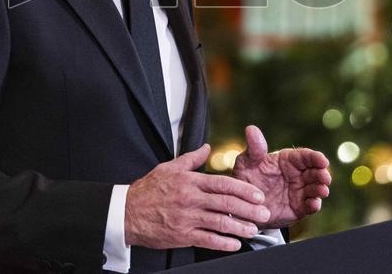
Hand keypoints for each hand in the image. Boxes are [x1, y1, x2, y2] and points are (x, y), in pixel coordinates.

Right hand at [124, 143, 271, 251]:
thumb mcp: (169, 168)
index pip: (223, 184)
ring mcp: (187, 218)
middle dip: (249, 209)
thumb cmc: (148, 189)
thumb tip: (207, 148)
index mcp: (190, 181)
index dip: (244, 189)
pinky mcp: (182, 235)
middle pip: (226, 203)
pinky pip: (207, 240)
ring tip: (254, 229)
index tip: (258, 195)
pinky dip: (223, 243)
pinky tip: (235, 244)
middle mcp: (191, 199)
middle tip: (265, 213)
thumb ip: (191, 159)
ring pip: (219, 222)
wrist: (127, 212)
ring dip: (240, 227)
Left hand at [232, 125, 331, 228]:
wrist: (244, 205)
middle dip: (322, 174)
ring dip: (321, 189)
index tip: (323, 160)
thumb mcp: (247, 163)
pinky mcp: (298, 208)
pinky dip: (314, 205)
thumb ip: (254, 149)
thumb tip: (251, 128)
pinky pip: (309, 206)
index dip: (316, 157)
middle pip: (315, 172)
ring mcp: (299, 191)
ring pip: (315, 189)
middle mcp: (297, 175)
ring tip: (322, 191)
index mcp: (288, 160)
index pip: (305, 156)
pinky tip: (314, 204)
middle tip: (325, 178)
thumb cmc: (246, 178)